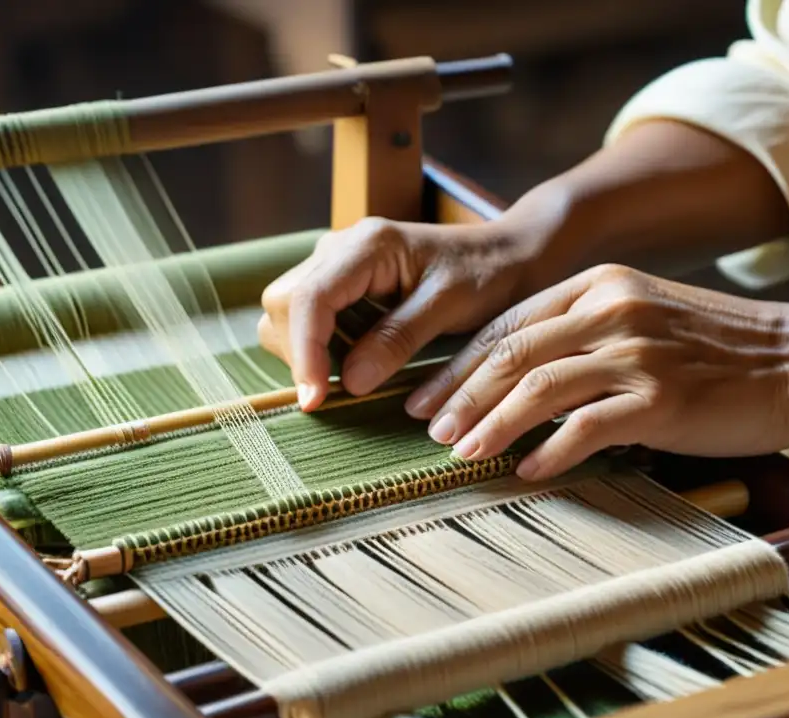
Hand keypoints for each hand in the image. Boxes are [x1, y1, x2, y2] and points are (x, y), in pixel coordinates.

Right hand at [260, 212, 559, 409]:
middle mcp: (339, 248)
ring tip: (350, 376)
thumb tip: (349, 382)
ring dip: (307, 352)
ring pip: (286, 312)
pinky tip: (355, 362)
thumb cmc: (485, 276)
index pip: (309, 298)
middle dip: (301, 354)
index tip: (314, 400)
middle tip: (334, 395)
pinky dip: (320, 347)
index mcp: (367, 245)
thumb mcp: (449, 307)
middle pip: (284, 304)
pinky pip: (306, 316)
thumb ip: (398, 339)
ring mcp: (335, 264)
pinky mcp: (339, 282)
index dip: (305, 352)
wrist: (504, 257)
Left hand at [406, 264, 788, 480]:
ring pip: (538, 386)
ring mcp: (637, 352)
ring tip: (460, 453)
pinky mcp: (662, 398)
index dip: (460, 363)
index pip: (508, 323)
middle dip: (460, 394)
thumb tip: (522, 379)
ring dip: (491, 424)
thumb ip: (585, 333)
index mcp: (599, 285)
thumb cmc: (718, 348)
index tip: (428, 396)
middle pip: (511, 351)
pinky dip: (549, 451)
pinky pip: (586, 426)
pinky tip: (526, 470)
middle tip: (428, 428)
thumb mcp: (645, 316)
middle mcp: (611, 309)